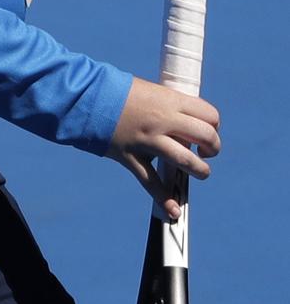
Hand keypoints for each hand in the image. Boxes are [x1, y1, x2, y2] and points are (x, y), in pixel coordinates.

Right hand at [106, 77, 220, 219]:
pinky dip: (163, 198)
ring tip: (201, 173)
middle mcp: (164, 121)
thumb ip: (168, 106)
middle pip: (205, 136)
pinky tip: (173, 211)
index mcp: (171, 101)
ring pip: (185, 160)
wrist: (88, 99)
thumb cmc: (118, 92)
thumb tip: (184, 120)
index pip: (209, 115)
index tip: (209, 131)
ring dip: (200, 170)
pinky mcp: (131, 157)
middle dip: (213, 147)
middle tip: (208, 152)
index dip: (214, 125)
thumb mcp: (151, 91)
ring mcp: (148, 141)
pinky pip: (151, 181)